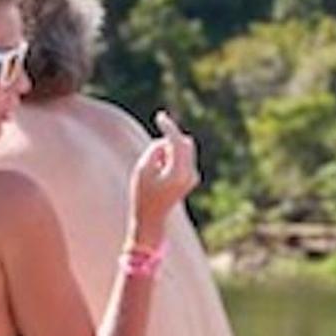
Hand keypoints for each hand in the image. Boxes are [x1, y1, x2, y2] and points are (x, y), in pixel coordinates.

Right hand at [129, 110, 200, 231]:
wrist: (151, 219)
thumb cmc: (143, 194)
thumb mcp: (142, 169)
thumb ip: (155, 150)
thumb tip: (167, 143)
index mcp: (179, 173)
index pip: (177, 142)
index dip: (168, 127)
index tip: (160, 116)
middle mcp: (190, 174)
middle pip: (184, 143)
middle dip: (169, 142)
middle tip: (153, 156)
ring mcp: (193, 177)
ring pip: (184, 150)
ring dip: (169, 151)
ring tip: (155, 169)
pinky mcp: (192, 178)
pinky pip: (183, 158)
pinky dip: (172, 157)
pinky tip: (161, 173)